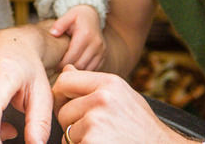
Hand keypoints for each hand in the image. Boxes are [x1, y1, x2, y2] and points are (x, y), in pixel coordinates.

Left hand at [50, 5, 105, 70]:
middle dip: (68, 69)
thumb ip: (60, 24)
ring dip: (76, 72)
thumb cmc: (77, 16)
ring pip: (87, 68)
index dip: (62, 63)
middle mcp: (96, 44)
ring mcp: (101, 50)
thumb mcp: (68, 15)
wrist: (92, 16)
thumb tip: (53, 33)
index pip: (73, 55)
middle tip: (57, 71)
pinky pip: (94, 68)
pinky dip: (84, 71)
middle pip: (80, 64)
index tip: (54, 66)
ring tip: (65, 70)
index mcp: (86, 35)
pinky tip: (75, 69)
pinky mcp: (103, 55)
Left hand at [52, 66, 188, 143]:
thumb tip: (66, 69)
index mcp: (110, 83)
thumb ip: (94, 85)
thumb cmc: (143, 128)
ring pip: (68, 134)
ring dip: (79, 142)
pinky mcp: (92, 143)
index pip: (64, 81)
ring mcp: (96, 123)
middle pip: (63, 111)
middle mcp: (102, 99)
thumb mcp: (123, 97)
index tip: (67, 107)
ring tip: (106, 141)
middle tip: (97, 133)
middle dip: (72, 125)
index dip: (61, 96)